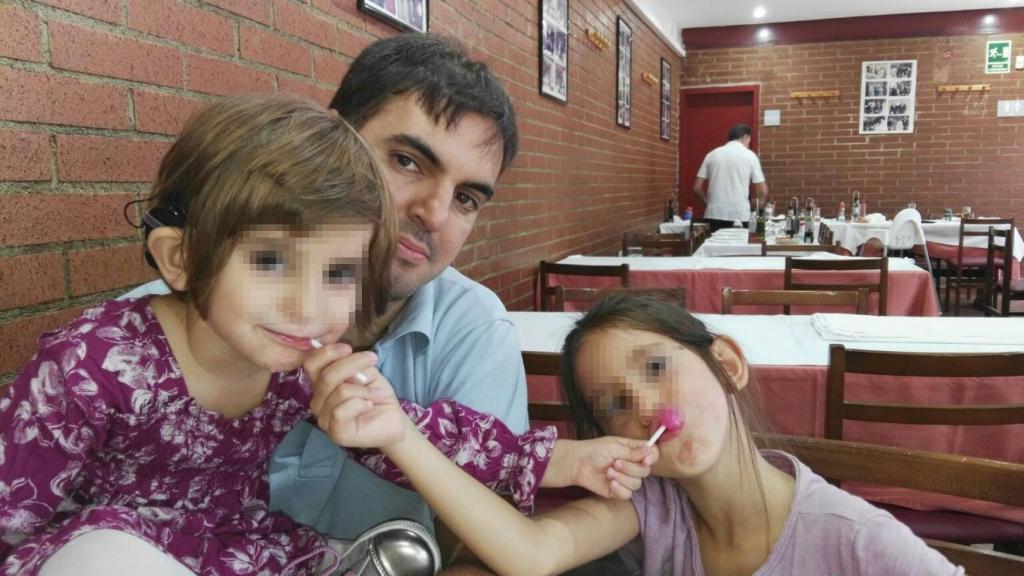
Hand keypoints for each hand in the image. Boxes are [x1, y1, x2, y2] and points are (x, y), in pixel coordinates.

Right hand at [304, 344, 405, 447]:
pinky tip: (369, 405)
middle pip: (326, 376)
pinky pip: (341, 412)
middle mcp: (318, 401)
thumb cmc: (377, 395)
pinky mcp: (336, 433)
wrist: (392, 420)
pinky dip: (360, 403)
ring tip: (378, 393)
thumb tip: (346, 364)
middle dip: (353, 364)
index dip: (327, 352)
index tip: (348, 348)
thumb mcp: (367, 373)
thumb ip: (353, 366)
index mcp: (321, 384)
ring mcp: (324, 419)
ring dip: (365, 389)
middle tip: (373, 360)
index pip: (310, 364)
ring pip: (339, 392)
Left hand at [543, 437, 657, 499]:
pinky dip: (619, 489)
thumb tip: (649, 451)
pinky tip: (610, 483)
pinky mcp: (618, 491)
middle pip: (645, 471)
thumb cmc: (594, 451)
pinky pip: (628, 494)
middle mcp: (632, 464)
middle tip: (614, 463)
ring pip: (637, 484)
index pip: (652, 453)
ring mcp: (626, 478)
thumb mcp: (613, 447)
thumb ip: (632, 452)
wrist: (578, 464)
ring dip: (622, 478)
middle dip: (630, 468)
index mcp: (633, 450)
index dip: (652, 458)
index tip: (645, 461)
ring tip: (608, 471)